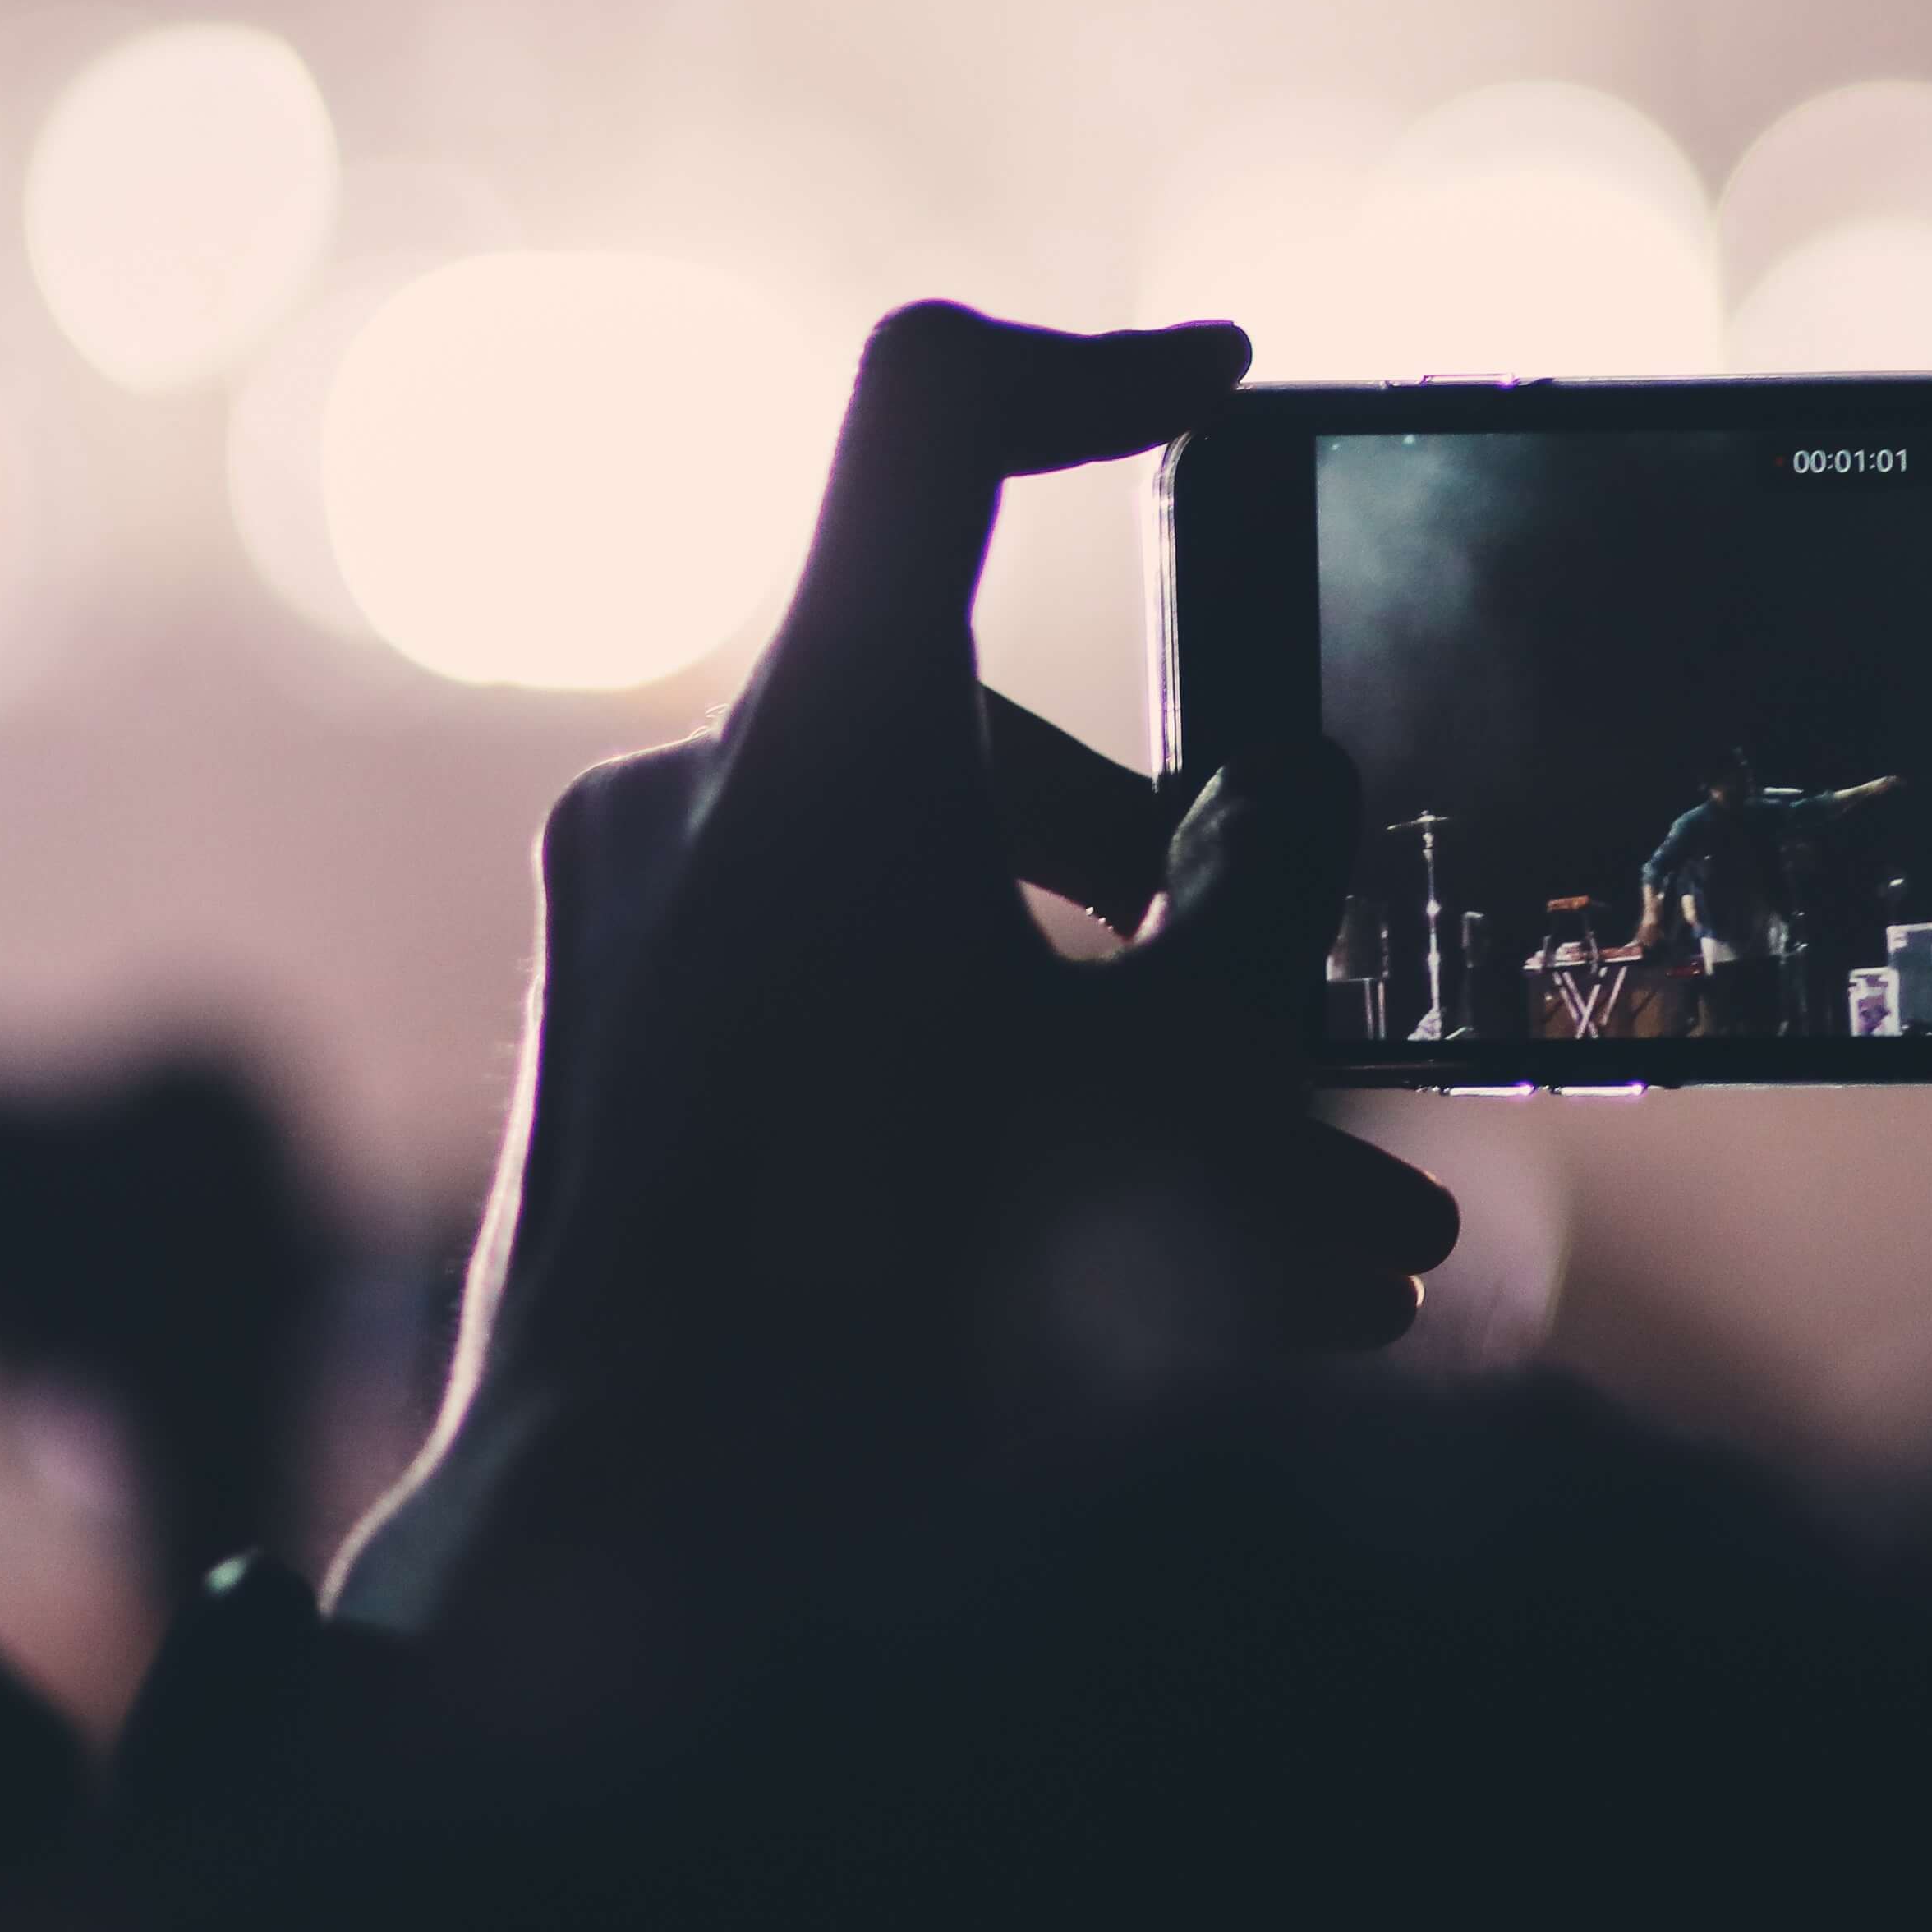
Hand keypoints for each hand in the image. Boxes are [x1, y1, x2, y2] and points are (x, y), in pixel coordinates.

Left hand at [332, 304, 1456, 1634]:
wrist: (619, 1559)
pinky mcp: (615, 1050)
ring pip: (942, 924)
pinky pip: (845, 1020)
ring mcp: (637, 926)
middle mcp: (702, 797)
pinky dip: (996, 1111)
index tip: (1216, 394)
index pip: (937, 417)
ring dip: (1127, 1066)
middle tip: (1316, 1059)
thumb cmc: (906, 1312)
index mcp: (829, 745)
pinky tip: (1157, 1295)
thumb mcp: (1175, 1090)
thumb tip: (1279, 808)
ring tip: (1309, 1258)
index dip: (1096, 372)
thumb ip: (1259, 911)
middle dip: (1185, 912)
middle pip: (995, 748)